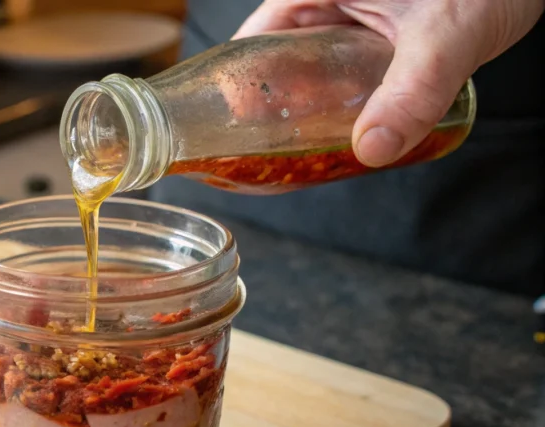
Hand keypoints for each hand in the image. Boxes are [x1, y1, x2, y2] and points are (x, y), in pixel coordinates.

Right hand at [233, 0, 543, 166]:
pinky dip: (346, 103)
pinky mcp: (380, 33)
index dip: (238, 86)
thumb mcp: (446, 33)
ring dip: (312, 109)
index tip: (235, 131)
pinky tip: (355, 133)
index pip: (254, 40)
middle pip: (279, 60)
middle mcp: (327, 1)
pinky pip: (347, 73)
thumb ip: (413, 90)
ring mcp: (354, 16)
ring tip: (308, 154)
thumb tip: (373, 149)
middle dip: (276, 108)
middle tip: (275, 155)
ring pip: (313, 68)